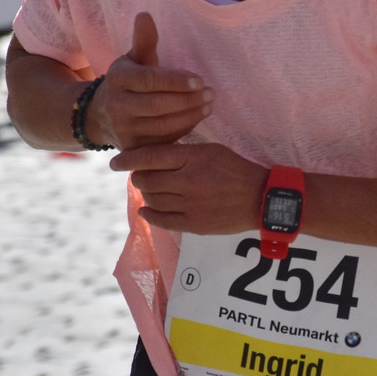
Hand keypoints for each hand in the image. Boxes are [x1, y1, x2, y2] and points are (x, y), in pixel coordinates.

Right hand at [87, 12, 211, 149]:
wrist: (101, 115)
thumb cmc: (128, 81)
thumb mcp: (133, 59)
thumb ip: (143, 40)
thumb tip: (145, 14)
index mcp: (117, 79)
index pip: (150, 80)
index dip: (176, 81)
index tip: (200, 80)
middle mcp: (116, 106)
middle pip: (158, 105)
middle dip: (188, 100)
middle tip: (211, 93)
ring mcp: (124, 130)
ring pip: (164, 125)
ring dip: (191, 115)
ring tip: (209, 104)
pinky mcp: (134, 149)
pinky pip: (164, 140)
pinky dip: (184, 129)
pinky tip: (198, 117)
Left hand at [111, 141, 267, 234]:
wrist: (261, 199)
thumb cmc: (236, 169)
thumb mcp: (211, 150)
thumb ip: (183, 152)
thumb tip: (153, 155)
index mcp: (193, 158)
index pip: (149, 156)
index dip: (127, 159)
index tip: (115, 163)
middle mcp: (187, 180)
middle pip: (146, 179)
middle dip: (138, 177)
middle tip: (141, 176)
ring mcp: (189, 204)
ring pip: (152, 199)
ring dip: (147, 194)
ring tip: (152, 190)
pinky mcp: (193, 224)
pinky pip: (160, 219)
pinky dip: (149, 213)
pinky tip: (147, 209)